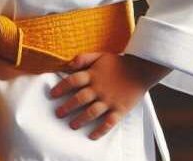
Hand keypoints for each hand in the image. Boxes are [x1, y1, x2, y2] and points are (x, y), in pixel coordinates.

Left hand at [50, 53, 169, 139]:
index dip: (61, 88)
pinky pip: (109, 122)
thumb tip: (67, 64)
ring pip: (92, 112)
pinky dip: (100, 130)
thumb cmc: (118, 63)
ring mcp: (109, 100)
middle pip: (79, 99)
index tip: (52, 94)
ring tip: (72, 125)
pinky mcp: (120, 109)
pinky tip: (92, 136)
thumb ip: (83, 58)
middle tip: (58, 113)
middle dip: (67, 107)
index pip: (72, 81)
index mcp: (93, 75)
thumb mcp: (99, 56)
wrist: (141, 69)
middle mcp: (99, 88)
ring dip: (80, 119)